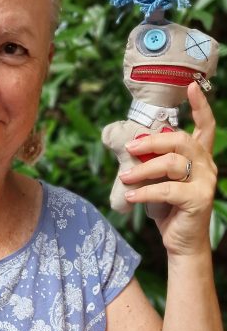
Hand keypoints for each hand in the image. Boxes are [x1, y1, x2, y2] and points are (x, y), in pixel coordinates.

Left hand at [120, 80, 216, 255]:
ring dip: (143, 168)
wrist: (181, 243)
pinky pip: (167, 190)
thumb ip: (153, 163)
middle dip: (152, 141)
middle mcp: (206, 166)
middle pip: (181, 140)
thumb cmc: (169, 211)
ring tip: (124, 176)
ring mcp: (205, 182)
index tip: (188, 87)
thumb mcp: (159, 182)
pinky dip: (145, 192)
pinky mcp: (198, 199)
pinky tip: (131, 196)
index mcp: (200, 158)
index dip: (200, 106)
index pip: (206, 126)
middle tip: (129, 148)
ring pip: (171, 164)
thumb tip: (132, 146)